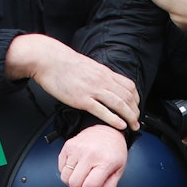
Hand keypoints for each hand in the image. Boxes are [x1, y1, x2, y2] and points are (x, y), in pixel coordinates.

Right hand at [8, 34, 140, 130]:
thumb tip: (105, 83)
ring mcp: (93, 90)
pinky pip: (102, 111)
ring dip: (130, 117)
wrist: (49, 60)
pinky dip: (114, 119)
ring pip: (119, 104)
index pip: (129, 86)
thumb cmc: (64, 63)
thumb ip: (99, 75)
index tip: (137, 107)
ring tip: (133, 126)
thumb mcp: (88, 66)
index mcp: (104, 72)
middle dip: (136, 111)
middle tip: (137, 121)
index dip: (136, 99)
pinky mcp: (82, 99)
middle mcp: (102, 80)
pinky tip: (120, 125)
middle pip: (127, 97)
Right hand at [59, 125, 128, 186]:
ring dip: (71, 183)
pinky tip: (76, 169)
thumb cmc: (114, 150)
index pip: (90, 186)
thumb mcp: (119, 169)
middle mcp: (90, 154)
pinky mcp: (68, 145)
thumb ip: (110, 186)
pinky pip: (61, 166)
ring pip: (65, 176)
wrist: (108, 130)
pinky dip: (66, 172)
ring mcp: (77, 149)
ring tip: (80, 179)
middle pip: (75, 183)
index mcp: (105, 161)